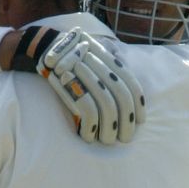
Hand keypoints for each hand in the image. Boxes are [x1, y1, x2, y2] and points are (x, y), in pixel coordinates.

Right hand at [37, 27, 145, 143]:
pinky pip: (88, 110)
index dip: (138, 106)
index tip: (139, 121)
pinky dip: (90, 126)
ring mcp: (85, 75)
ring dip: (109, 128)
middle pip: (122, 98)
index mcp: (111, 60)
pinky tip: (88, 135)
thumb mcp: (100, 53)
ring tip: (106, 139)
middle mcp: (102, 66)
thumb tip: (132, 91)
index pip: (132, 85)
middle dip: (126, 123)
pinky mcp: (69, 84)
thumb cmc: (77, 56)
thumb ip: (116, 67)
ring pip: (107, 106)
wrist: (49, 48)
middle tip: (124, 138)